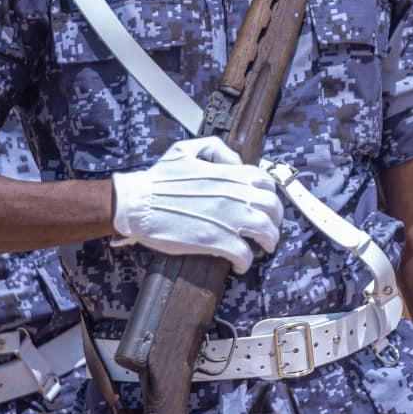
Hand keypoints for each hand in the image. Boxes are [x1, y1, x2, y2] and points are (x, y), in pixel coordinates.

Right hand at [109, 137, 282, 272]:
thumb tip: (236, 162)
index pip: (267, 183)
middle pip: (273, 208)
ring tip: (262, 248)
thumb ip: (216, 149)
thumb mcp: (186, 149)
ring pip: (266, 232)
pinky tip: (240, 264)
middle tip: (268, 229)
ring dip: (269, 242)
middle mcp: (235, 195)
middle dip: (275, 220)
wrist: (136, 203)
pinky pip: (245, 254)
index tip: (265, 206)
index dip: (270, 195)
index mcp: (230, 175)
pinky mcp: (216, 241)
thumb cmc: (157, 179)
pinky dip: (247, 262)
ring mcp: (228, 219)